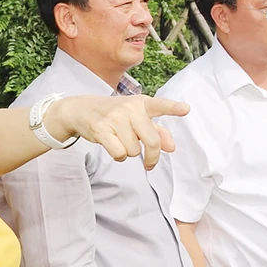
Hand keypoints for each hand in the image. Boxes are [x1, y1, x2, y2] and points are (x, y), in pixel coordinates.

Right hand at [46, 95, 189, 170]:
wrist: (80, 109)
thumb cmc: (114, 114)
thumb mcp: (136, 117)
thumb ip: (157, 131)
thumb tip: (171, 147)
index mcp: (141, 103)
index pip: (160, 105)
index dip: (173, 108)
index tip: (186, 109)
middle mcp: (129, 108)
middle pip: (152, 141)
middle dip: (152, 156)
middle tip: (150, 163)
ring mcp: (114, 118)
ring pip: (134, 150)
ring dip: (129, 152)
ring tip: (120, 141)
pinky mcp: (101, 129)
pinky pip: (119, 153)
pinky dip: (118, 156)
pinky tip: (112, 146)